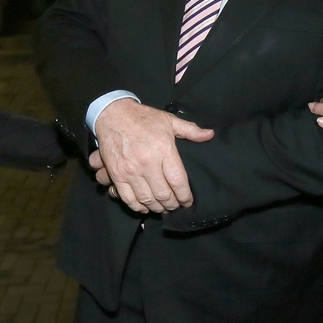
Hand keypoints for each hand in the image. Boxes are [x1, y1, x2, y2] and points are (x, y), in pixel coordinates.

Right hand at [88, 98, 213, 213]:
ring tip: (164, 208)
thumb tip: (210, 134)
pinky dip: (138, 207)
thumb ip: (191, 130)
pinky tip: (146, 207)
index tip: (189, 201)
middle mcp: (147, 163)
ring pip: (147, 199)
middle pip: (164, 194)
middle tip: (176, 206)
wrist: (112, 114)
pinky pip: (128, 198)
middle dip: (173, 205)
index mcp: (163, 150)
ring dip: (157, 208)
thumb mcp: (169, 120)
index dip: (185, 196)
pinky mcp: (117, 175)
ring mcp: (130, 171)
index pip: (178, 181)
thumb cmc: (143, 118)